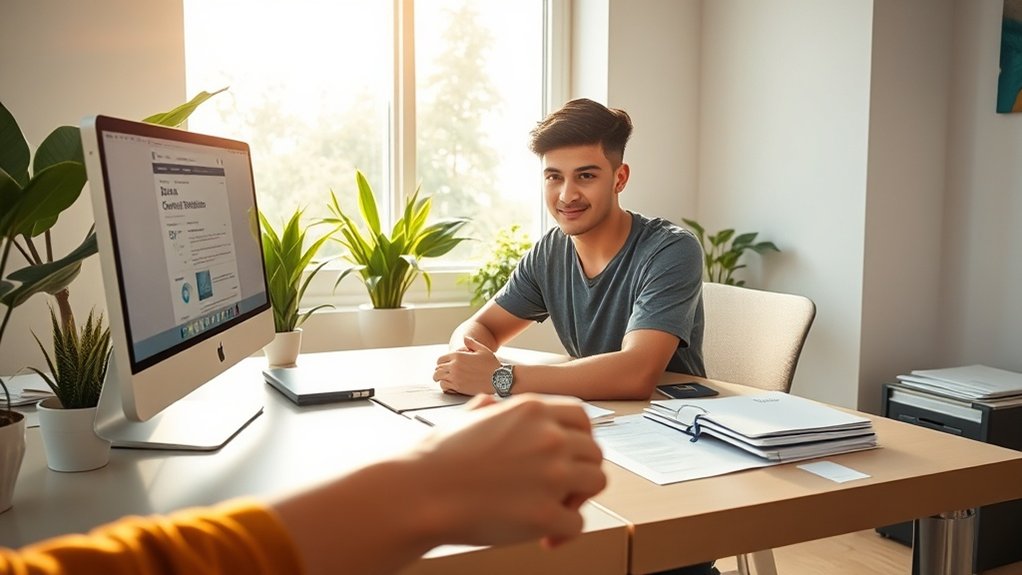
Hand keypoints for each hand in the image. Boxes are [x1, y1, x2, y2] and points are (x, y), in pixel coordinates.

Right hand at [411, 394, 606, 548]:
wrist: (419, 494)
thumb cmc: (435, 459)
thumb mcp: (465, 418)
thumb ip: (487, 409)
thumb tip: (487, 404)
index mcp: (532, 410)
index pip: (581, 418)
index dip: (579, 439)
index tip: (568, 456)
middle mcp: (550, 437)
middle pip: (594, 452)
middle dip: (580, 471)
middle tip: (561, 491)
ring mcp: (552, 475)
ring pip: (596, 482)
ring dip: (578, 500)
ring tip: (554, 511)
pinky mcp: (546, 514)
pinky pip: (578, 524)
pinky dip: (564, 533)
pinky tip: (544, 537)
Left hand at [433, 336, 500, 394]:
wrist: (499, 378)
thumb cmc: (492, 364)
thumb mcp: (482, 350)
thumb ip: (472, 343)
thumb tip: (465, 338)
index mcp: (458, 356)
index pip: (440, 359)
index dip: (440, 363)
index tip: (442, 366)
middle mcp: (454, 366)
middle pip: (438, 369)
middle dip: (438, 371)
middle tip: (440, 374)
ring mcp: (456, 377)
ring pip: (439, 378)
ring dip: (440, 379)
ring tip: (442, 380)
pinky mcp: (458, 387)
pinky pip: (444, 387)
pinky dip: (445, 386)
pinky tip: (449, 386)